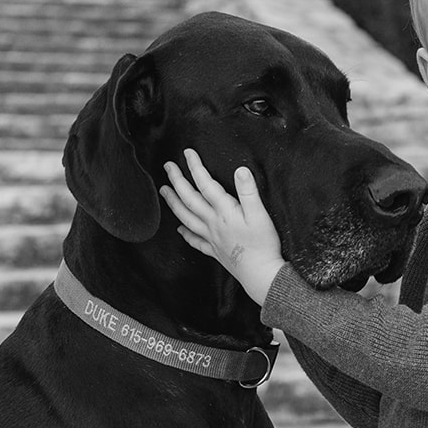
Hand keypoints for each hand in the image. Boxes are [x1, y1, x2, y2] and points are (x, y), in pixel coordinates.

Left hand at [160, 150, 284, 306]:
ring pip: (186, 218)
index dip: (195, 167)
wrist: (260, 274)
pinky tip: (179, 230)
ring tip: (164, 191)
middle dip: (177, 181)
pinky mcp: (214, 251)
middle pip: (189, 199)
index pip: (205, 184)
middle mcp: (213, 223)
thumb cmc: (263, 245)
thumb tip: (240, 170)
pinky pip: (195, 241)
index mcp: (224, 211)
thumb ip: (248, 192)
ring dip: (174, 203)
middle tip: (168, 166)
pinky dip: (185, 234)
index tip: (187, 153)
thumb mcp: (260, 215)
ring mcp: (211, 238)